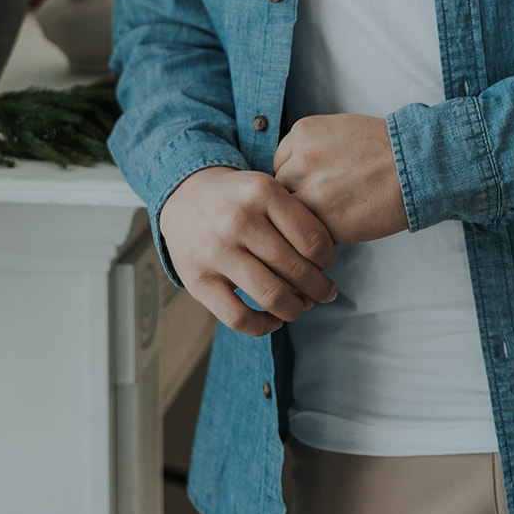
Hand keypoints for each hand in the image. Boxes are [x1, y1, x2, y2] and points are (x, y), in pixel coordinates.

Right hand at [159, 166, 337, 336]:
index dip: (328, 259)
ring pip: (272, 295)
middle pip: (296, 269)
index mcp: (263, 192)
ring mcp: (217, 251)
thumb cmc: (238, 197)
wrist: (184, 195)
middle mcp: (240, 219)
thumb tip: (327, 264)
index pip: (312, 239)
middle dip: (319, 288)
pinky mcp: (198, 280)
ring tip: (303, 305)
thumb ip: (296, 215)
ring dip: (296, 308)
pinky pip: (238, 317)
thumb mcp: (268, 187)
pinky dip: (263, 325)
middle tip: (326, 291)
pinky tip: (274, 319)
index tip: (328, 264)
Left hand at [273, 114, 408, 244]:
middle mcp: (300, 159)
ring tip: (335, 214)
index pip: (280, 162)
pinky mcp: (323, 221)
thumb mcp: (340, 130)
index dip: (297, 176)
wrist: (417, 165)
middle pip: (281, 188)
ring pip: (291, 214)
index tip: (317, 181)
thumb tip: (293, 170)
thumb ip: (311, 147)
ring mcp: (309, 191)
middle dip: (299, 197)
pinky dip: (322, 233)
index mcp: (302, 132)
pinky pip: (309, 233)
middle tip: (326, 201)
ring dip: (307, 218)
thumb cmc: (386, 148)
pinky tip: (345, 224)